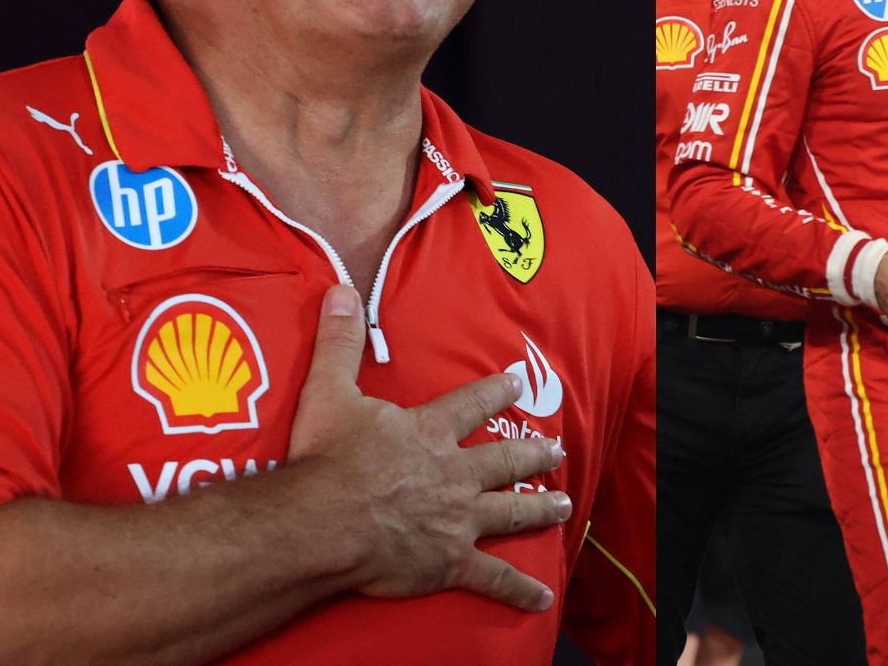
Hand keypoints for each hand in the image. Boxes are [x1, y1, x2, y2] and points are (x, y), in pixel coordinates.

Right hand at [287, 285, 568, 610]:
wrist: (323, 522)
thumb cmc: (326, 460)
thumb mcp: (329, 392)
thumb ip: (339, 342)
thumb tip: (341, 290)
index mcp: (430, 433)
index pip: (472, 405)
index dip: (496, 392)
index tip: (517, 382)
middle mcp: (454, 473)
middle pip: (504, 460)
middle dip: (533, 454)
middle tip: (558, 449)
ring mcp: (458, 519)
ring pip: (511, 511)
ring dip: (540, 508)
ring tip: (564, 505)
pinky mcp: (451, 561)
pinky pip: (493, 579)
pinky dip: (519, 590)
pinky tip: (542, 597)